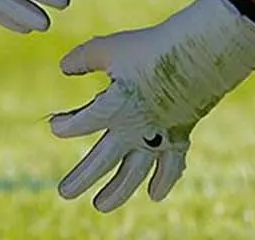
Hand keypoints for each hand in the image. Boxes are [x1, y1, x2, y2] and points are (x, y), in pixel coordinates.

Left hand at [50, 0, 254, 211]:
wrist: (199, 53)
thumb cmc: (151, 48)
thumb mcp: (110, 48)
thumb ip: (83, 59)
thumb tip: (63, 68)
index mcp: (112, 107)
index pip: (79, 125)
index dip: (63, 126)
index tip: (55, 125)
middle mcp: (133, 128)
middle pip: (101, 160)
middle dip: (81, 178)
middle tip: (64, 193)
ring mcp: (157, 136)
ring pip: (134, 173)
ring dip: (117, 192)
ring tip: (100, 206)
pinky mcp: (179, 136)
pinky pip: (171, 166)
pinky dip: (163, 181)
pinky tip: (154, 195)